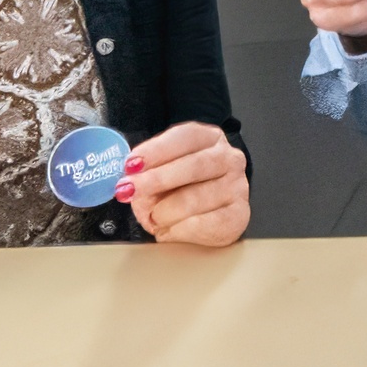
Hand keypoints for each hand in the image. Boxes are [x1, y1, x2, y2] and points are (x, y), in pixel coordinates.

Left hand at [123, 121, 247, 248]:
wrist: (208, 212)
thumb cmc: (182, 186)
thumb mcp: (162, 171)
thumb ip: (146, 172)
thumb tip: (128, 184)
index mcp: (209, 138)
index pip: (185, 137)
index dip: (157, 150)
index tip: (132, 164)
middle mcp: (229, 159)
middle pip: (194, 166)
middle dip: (157, 179)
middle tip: (130, 190)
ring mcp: (237, 187)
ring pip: (196, 198)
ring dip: (165, 210)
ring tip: (152, 217)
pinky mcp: (239, 216)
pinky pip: (204, 224)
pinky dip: (179, 229)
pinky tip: (167, 229)